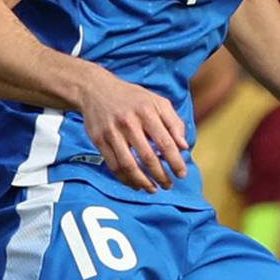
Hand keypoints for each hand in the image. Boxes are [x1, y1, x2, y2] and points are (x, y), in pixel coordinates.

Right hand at [76, 68, 187, 191]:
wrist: (95, 90)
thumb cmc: (131, 98)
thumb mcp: (157, 102)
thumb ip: (174, 122)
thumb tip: (184, 146)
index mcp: (147, 112)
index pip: (165, 143)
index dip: (175, 162)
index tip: (182, 174)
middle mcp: (129, 123)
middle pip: (148, 157)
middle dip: (161, 176)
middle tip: (168, 185)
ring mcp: (112, 133)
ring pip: (129, 165)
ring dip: (143, 182)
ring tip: (152, 189)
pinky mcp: (99, 141)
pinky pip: (113, 166)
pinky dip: (125, 179)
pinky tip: (135, 184)